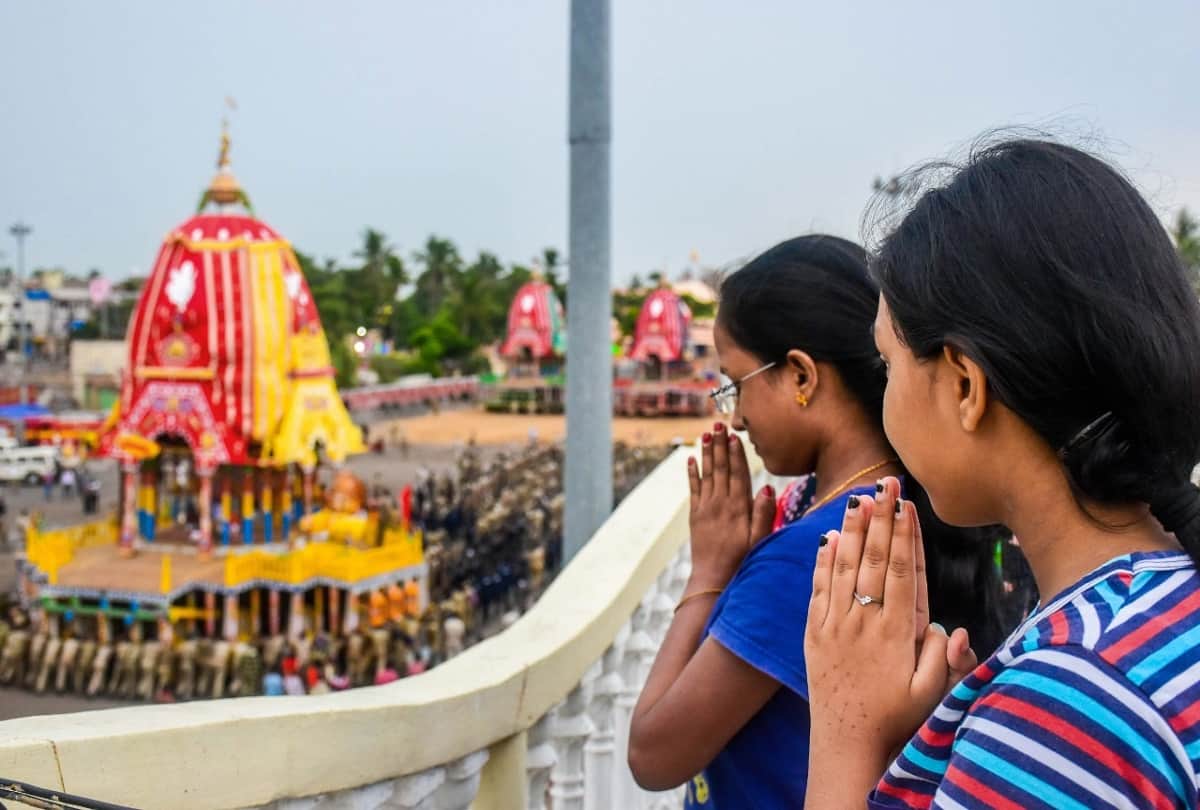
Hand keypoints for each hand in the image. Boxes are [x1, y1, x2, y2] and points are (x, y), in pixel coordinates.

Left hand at [686, 423, 774, 587]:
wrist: (713, 578)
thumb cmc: (742, 560)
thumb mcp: (760, 540)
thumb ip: (764, 514)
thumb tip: (766, 488)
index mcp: (738, 508)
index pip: (738, 474)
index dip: (736, 453)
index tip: (734, 435)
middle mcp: (720, 504)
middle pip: (720, 468)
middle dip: (720, 445)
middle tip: (717, 425)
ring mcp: (706, 508)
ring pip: (707, 475)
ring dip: (707, 453)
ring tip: (706, 434)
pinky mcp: (696, 515)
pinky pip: (693, 489)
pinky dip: (692, 473)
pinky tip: (692, 458)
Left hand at [804, 477, 950, 768]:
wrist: (846, 744)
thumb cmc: (897, 720)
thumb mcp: (931, 696)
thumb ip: (946, 662)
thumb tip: (956, 629)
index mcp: (896, 633)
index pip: (903, 573)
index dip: (905, 536)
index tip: (907, 504)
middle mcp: (864, 623)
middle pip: (873, 560)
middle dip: (879, 518)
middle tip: (883, 482)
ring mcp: (835, 626)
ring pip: (843, 568)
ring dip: (850, 531)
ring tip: (857, 498)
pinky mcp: (813, 634)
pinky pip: (817, 591)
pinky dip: (821, 563)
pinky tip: (826, 539)